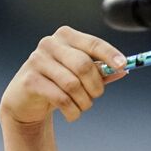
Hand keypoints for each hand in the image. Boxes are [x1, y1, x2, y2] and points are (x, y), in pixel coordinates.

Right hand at [0, 26, 128, 126]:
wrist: (26, 100)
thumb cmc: (58, 83)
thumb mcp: (80, 76)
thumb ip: (100, 72)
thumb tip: (123, 70)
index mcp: (66, 37)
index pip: (92, 43)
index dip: (109, 54)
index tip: (123, 65)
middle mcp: (50, 44)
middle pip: (84, 65)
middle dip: (95, 87)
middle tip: (96, 96)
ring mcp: (37, 60)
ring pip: (73, 85)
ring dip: (84, 102)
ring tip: (81, 106)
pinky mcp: (30, 80)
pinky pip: (61, 98)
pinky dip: (72, 111)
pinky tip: (72, 114)